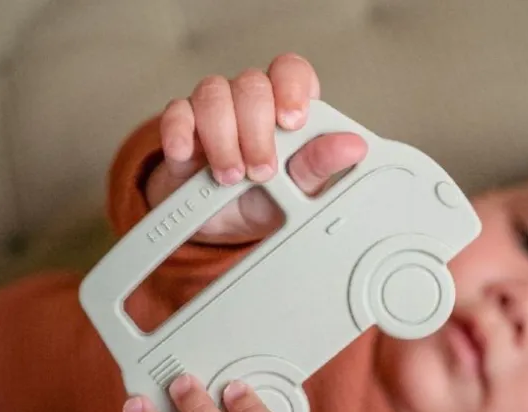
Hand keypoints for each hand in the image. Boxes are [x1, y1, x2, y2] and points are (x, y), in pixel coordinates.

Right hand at [146, 52, 367, 243]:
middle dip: (256, 132)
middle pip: (252, 85)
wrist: (221, 224)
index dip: (291, 89)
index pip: (290, 71)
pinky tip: (186, 156)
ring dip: (223, 139)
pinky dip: (179, 134)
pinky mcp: (182, 126)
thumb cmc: (263, 201)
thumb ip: (318, 166)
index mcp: (284, 108)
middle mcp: (249, 101)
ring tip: (230, 177)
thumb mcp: (295, 191)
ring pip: (213, 94)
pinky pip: (175, 113)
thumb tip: (352, 148)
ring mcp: (214, 110)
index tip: (292, 121)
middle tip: (261, 172)